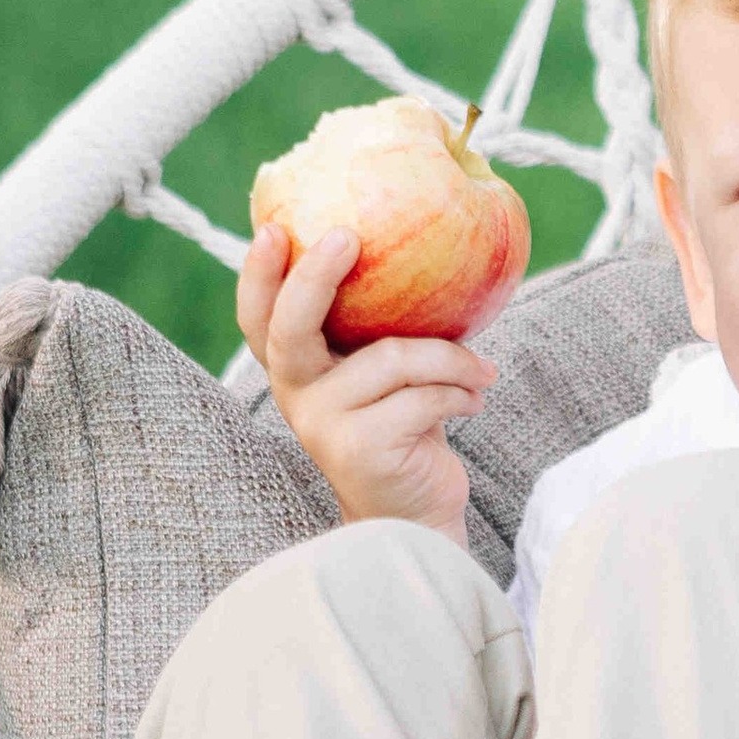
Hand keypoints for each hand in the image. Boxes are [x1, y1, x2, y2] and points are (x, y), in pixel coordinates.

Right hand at [238, 222, 492, 539]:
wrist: (420, 511)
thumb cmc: (409, 422)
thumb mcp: (388, 369)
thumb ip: (382, 323)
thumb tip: (428, 235)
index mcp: (298, 368)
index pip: (260, 318)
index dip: (259, 274)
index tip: (276, 227)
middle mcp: (297, 395)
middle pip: (291, 328)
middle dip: (315, 277)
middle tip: (348, 237)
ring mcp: (323, 425)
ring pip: (390, 358)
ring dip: (450, 358)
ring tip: (480, 370)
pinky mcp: (360, 450)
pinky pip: (422, 397)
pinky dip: (460, 392)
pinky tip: (475, 400)